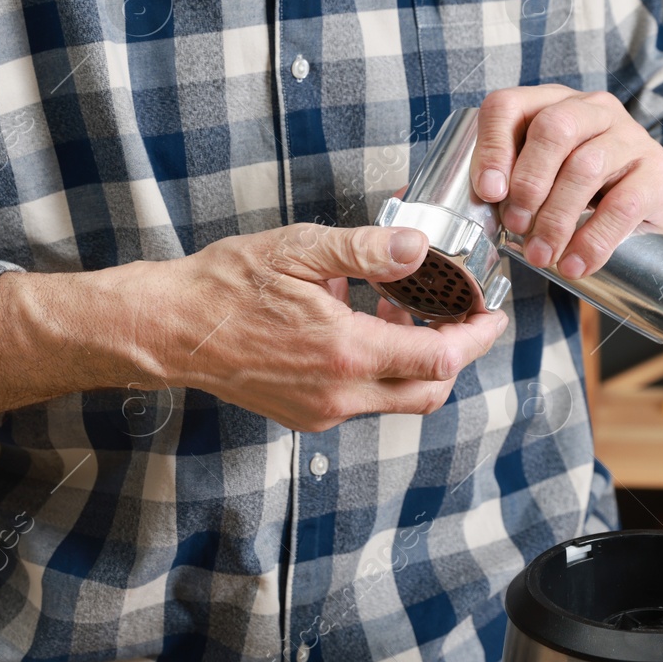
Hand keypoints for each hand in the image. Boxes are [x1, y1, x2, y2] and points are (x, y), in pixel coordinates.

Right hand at [134, 224, 508, 431]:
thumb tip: (416, 246)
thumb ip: (364, 249)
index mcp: (345, 352)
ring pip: (398, 398)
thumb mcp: (298, 250)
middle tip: (460, 314)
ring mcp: (321, 411)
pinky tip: (359, 326)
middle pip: (430, 390)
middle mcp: (339, 394)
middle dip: (456, 354)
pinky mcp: (306, 415)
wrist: (171, 329)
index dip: (477, 337)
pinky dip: (380, 369)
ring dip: (415, 360)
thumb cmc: (225, 286)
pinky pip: (364, 400)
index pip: (441, 359)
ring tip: (400, 308)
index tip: (491, 315)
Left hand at [472, 86, 662, 279]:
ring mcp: (630, 137)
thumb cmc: (582, 194)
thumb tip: (481, 205)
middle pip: (552, 129)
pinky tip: (575, 264)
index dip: (492, 148)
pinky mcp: (658, 172)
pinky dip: (593, 240)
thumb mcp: (542, 179)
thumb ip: (510, 183)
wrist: (647, 213)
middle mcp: (593, 110)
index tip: (488, 192)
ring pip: (586, 167)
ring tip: (541, 254)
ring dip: (556, 219)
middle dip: (527, 183)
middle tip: (516, 227)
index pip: (509, 106)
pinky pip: (623, 205)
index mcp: (552, 104)